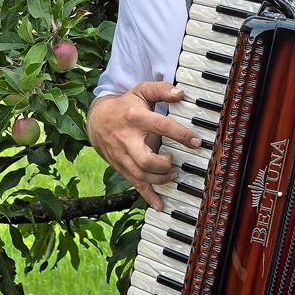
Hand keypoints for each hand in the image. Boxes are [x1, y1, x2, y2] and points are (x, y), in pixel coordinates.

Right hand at [87, 81, 202, 210]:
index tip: (196, 142)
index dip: (181, 135)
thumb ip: (161, 90)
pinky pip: (135, 184)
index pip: (162, 127)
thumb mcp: (141, 91)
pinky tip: (160, 204)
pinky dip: (149, 196)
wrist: (97, 120)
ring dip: (161, 178)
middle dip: (164, 164)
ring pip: (141, 175)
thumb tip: (181, 94)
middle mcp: (128, 139)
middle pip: (146, 159)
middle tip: (175, 160)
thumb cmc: (125, 105)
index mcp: (136, 118)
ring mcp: (123, 156)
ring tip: (172, 173)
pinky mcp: (122, 167)